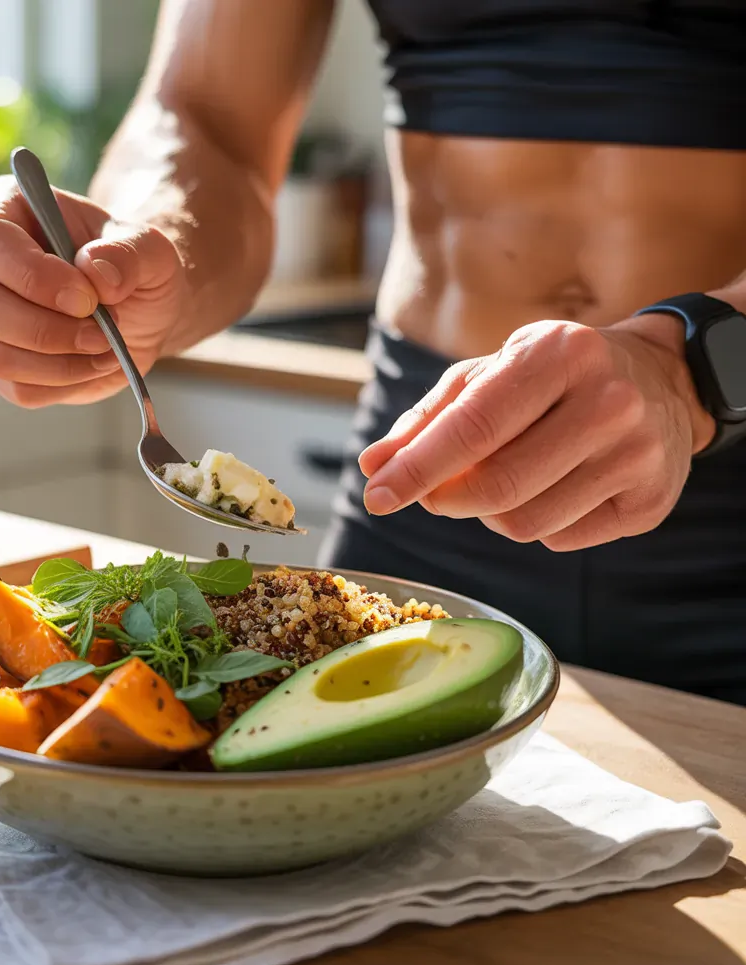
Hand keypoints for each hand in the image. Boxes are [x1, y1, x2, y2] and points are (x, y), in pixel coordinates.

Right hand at [0, 175, 187, 407]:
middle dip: (48, 330)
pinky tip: (94, 364)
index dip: (32, 275)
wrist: (139, 308)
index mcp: (6, 212)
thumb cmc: (132, 267)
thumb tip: (97, 276)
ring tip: (106, 348)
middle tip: (103, 332)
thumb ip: (129, 254)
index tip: (86, 298)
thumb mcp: (150, 249)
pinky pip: (20, 388)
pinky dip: (66, 383)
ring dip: (62, 363)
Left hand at [358, 317, 715, 550]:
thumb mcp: (490, 374)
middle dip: (448, 499)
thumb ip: (428, 419)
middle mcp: (608, 401)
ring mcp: (638, 454)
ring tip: (505, 478)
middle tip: (436, 494)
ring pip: (524, 523)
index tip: (377, 496)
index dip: (417, 469)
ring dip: (491, 514)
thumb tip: (373, 466)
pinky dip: (535, 523)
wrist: (662, 379)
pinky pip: (558, 539)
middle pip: (496, 486)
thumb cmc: (553, 375)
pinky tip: (552, 488)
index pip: (472, 427)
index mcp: (558, 354)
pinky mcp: (651, 502)